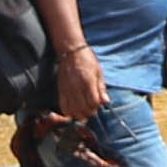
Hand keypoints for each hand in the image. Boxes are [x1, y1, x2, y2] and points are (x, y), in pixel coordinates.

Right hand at [45, 46, 118, 163]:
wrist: (71, 51)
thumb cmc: (87, 60)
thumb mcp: (98, 72)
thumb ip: (101, 88)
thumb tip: (105, 102)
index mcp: (88, 81)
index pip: (93, 102)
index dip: (97, 107)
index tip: (98, 106)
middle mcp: (77, 87)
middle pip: (83, 108)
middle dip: (89, 112)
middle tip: (92, 110)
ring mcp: (67, 89)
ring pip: (72, 110)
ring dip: (79, 115)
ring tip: (83, 112)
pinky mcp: (61, 90)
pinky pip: (63, 106)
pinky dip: (68, 112)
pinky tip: (73, 112)